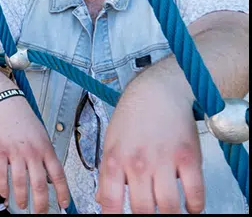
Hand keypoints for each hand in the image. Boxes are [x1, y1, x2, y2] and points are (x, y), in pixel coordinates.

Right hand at [0, 96, 69, 212]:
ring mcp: (15, 152)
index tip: (63, 205)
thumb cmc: (23, 118)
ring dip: (21, 198)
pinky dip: (3, 187)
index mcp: (46, 148)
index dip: (62, 193)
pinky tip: (4, 194)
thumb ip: (45, 154)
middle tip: (39, 213)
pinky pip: (1, 174)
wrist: (4, 102)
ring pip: (20, 182)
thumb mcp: (42, 135)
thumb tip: (49, 177)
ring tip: (22, 206)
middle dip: (40, 203)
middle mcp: (32, 152)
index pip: (58, 175)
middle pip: (39, 184)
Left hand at [97, 78, 201, 213]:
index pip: (110, 201)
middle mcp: (138, 163)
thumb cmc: (132, 117)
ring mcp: (164, 161)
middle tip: (148, 215)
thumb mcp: (110, 143)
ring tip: (169, 213)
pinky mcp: (188, 157)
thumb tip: (102, 200)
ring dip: (170, 215)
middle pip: (142, 209)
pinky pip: (194, 192)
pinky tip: (190, 207)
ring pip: (168, 206)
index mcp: (115, 160)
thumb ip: (107, 174)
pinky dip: (194, 206)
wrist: (157, 92)